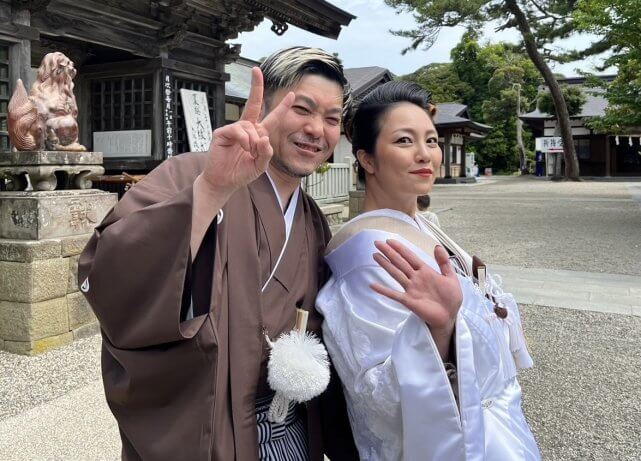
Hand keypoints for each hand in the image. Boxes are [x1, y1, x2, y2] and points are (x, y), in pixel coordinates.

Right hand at [201, 67, 293, 194]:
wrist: (224, 182)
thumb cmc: (241, 173)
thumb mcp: (260, 165)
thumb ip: (266, 153)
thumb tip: (264, 137)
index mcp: (258, 135)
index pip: (272, 118)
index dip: (282, 107)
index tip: (292, 94)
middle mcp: (246, 128)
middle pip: (254, 104)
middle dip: (256, 86)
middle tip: (256, 70)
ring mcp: (234, 129)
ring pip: (250, 126)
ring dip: (253, 142)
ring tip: (248, 153)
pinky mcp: (222, 133)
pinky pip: (238, 130)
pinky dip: (244, 140)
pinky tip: (241, 148)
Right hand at [371, 240, 462, 331]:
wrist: (449, 317)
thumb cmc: (451, 298)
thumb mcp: (451, 277)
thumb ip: (444, 262)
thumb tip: (437, 246)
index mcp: (425, 271)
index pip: (410, 256)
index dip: (400, 248)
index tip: (390, 240)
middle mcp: (415, 278)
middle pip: (399, 262)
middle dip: (389, 252)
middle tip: (377, 243)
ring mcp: (411, 289)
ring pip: (396, 274)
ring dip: (385, 265)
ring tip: (375, 256)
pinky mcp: (408, 301)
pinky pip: (394, 294)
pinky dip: (383, 290)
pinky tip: (373, 285)